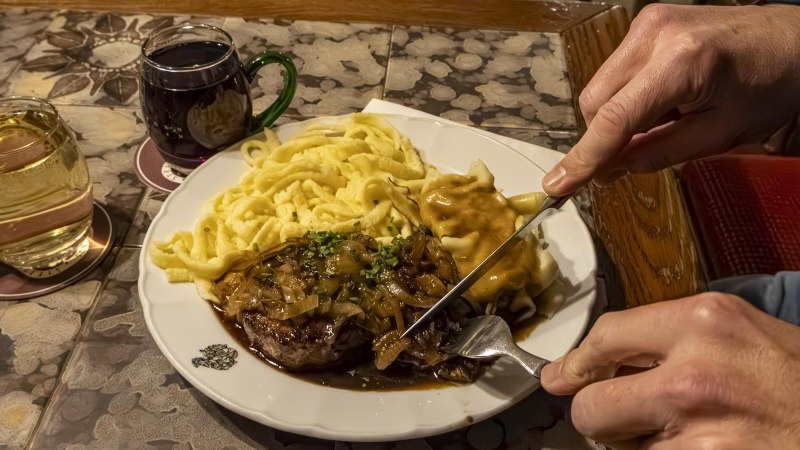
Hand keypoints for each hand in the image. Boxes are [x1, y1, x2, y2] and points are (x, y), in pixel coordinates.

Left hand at [541, 293, 799, 448]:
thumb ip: (668, 338)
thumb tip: (594, 360)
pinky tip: (699, 448)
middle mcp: (692, 373)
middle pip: (591, 405)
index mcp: (702, 321)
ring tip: (685, 435)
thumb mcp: (741, 331)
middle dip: (598, 415)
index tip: (561, 377)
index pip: (604, 336)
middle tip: (622, 417)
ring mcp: (698, 432)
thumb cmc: (797, 379)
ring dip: (635, 447)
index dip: (576, 362)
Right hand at [542, 4, 799, 195]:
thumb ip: (659, 153)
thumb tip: (611, 170)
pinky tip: (663, 99)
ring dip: (618, 115)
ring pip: (600, 87)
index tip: (558, 185)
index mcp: (681, 64)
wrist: (797, 41)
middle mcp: (655, 35)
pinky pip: (616, 71)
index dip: (584, 157)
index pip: (614, 119)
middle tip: (630, 160)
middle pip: (595, 102)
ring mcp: (649, 23)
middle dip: (606, 136)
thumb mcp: (721, 135)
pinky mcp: (648, 21)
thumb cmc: (772, 87)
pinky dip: (628, 95)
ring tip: (665, 119)